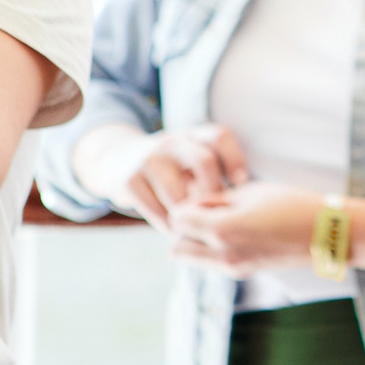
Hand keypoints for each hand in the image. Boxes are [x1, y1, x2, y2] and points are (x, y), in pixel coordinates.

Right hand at [93, 123, 250, 230]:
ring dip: (189, 216)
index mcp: (193, 135)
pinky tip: (173, 229)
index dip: (235, 159)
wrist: (118, 161)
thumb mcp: (190, 159)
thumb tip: (246, 206)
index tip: (240, 184)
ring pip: (178, 192)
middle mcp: (172, 141)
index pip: (220, 136)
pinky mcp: (129, 179)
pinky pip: (154, 208)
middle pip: (204, 161)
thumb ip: (213, 173)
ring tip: (196, 229)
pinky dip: (166, 223)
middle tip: (218, 215)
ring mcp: (149, 159)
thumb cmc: (171, 169)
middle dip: (215, 193)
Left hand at [168, 179, 322, 276]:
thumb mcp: (252, 192)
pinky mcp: (243, 272)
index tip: (208, 197)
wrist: (327, 234)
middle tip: (207, 212)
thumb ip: (219, 199)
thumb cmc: (293, 205)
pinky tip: (237, 232)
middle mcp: (222, 255)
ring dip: (196, 240)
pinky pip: (211, 261)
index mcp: (222, 230)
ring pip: (191, 258)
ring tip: (222, 222)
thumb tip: (199, 205)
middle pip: (176, 248)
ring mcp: (232, 268)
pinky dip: (213, 248)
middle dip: (183, 229)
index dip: (187, 205)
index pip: (177, 220)